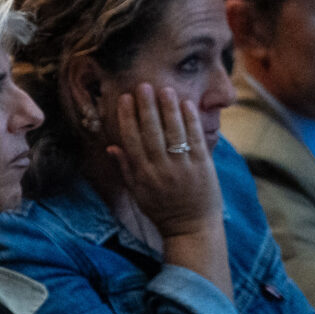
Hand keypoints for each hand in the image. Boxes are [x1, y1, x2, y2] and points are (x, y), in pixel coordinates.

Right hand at [107, 85, 222, 239]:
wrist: (191, 227)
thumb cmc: (161, 210)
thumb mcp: (137, 193)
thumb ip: (125, 169)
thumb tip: (111, 147)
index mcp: (142, 175)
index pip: (131, 140)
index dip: (127, 118)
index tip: (124, 99)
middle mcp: (161, 169)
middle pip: (151, 132)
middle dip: (146, 107)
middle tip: (143, 86)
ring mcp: (183, 166)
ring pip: (173, 132)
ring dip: (168, 109)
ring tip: (164, 89)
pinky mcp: (202, 165)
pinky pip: (195, 139)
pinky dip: (190, 121)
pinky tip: (186, 105)